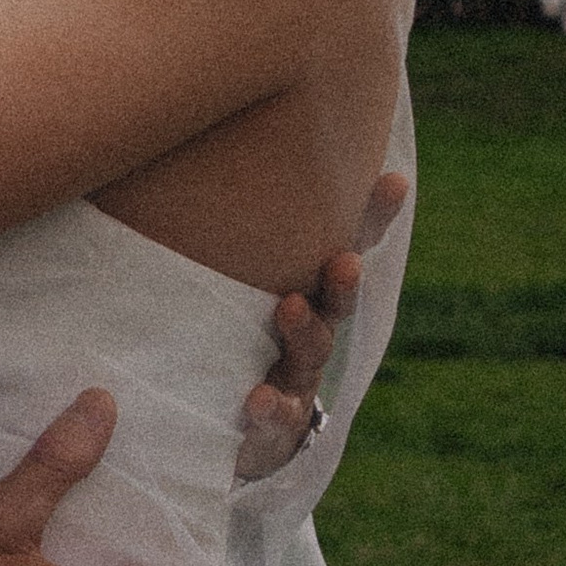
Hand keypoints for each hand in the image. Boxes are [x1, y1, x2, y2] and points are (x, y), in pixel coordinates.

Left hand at [232, 168, 409, 483]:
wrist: (234, 425)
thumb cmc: (227, 329)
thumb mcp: (228, 276)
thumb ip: (222, 226)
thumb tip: (170, 139)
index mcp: (306, 285)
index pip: (347, 244)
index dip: (372, 216)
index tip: (394, 180)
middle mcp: (312, 327)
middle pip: (336, 298)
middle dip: (342, 278)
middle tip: (343, 258)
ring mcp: (296, 375)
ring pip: (312, 351)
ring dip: (305, 328)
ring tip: (289, 307)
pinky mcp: (272, 421)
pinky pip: (274, 414)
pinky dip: (269, 406)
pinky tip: (256, 398)